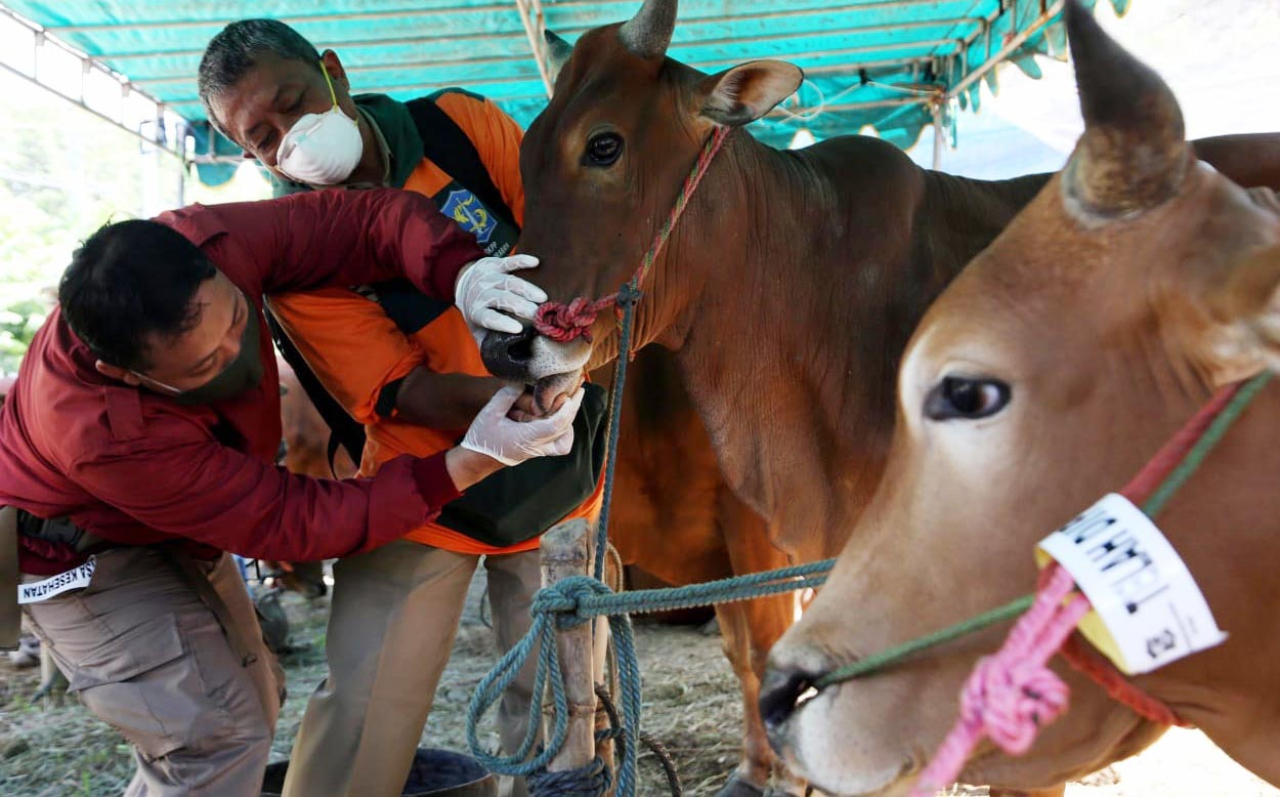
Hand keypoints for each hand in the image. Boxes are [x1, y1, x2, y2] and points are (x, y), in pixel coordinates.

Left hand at [455, 254, 547, 345]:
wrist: (465, 283)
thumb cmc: (478, 312)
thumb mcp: (477, 330)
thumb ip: (488, 345)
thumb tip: (505, 364)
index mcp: (477, 312)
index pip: (489, 318)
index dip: (502, 323)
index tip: (518, 328)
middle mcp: (482, 293)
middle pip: (502, 299)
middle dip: (520, 307)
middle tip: (538, 315)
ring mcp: (489, 277)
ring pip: (508, 282)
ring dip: (526, 289)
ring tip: (542, 298)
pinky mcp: (496, 264)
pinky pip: (509, 261)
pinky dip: (522, 260)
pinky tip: (536, 262)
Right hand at [461, 385, 583, 465]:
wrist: (476, 460)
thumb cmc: (482, 437)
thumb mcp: (490, 413)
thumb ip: (506, 396)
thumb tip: (521, 383)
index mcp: (527, 438)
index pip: (555, 425)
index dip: (567, 410)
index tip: (572, 394)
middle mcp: (536, 447)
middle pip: (564, 431)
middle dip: (573, 409)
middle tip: (578, 390)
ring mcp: (538, 451)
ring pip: (564, 442)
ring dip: (569, 422)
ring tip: (569, 403)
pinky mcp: (537, 451)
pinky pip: (558, 444)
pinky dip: (563, 431)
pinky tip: (558, 416)